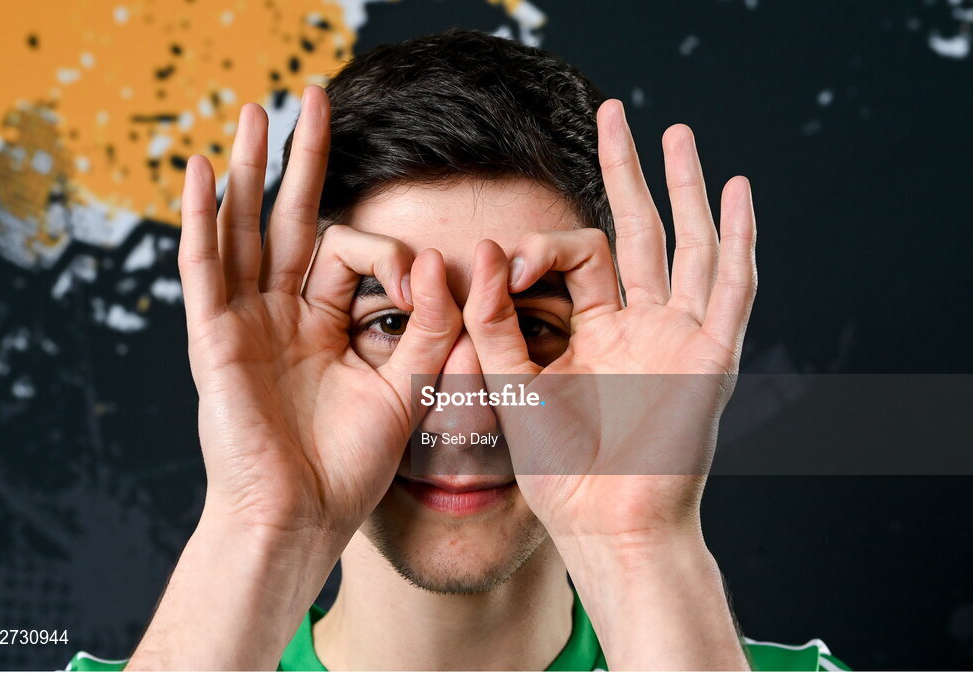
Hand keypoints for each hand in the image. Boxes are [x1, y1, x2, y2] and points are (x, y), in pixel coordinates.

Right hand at [179, 87, 460, 543]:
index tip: (426, 281)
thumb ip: (429, 329)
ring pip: (245, 231)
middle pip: (292, 222)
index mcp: (324, 327)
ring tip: (256, 111)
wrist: (301, 522)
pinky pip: (204, 269)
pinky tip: (205, 171)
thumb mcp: (407, 390)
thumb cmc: (349, 468)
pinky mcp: (214, 339)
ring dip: (251, 172)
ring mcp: (244, 323)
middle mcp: (281, 316)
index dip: (393, 256)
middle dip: (304, 162)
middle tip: (315, 99)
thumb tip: (442, 262)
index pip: (353, 256)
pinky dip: (200, 220)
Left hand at [464, 101, 756, 547]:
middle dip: (627, 172)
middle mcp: (641, 326)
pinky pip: (732, 287)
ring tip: (677, 133)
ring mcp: (680, 337)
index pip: (579, 258)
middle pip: (639, 231)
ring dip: (686, 189)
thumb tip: (482, 249)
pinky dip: (739, 239)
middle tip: (615, 115)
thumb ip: (492, 319)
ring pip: (688, 245)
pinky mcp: (711, 355)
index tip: (506, 262)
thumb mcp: (510, 382)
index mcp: (595, 332)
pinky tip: (738, 190)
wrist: (603, 525)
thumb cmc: (558, 469)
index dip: (541, 247)